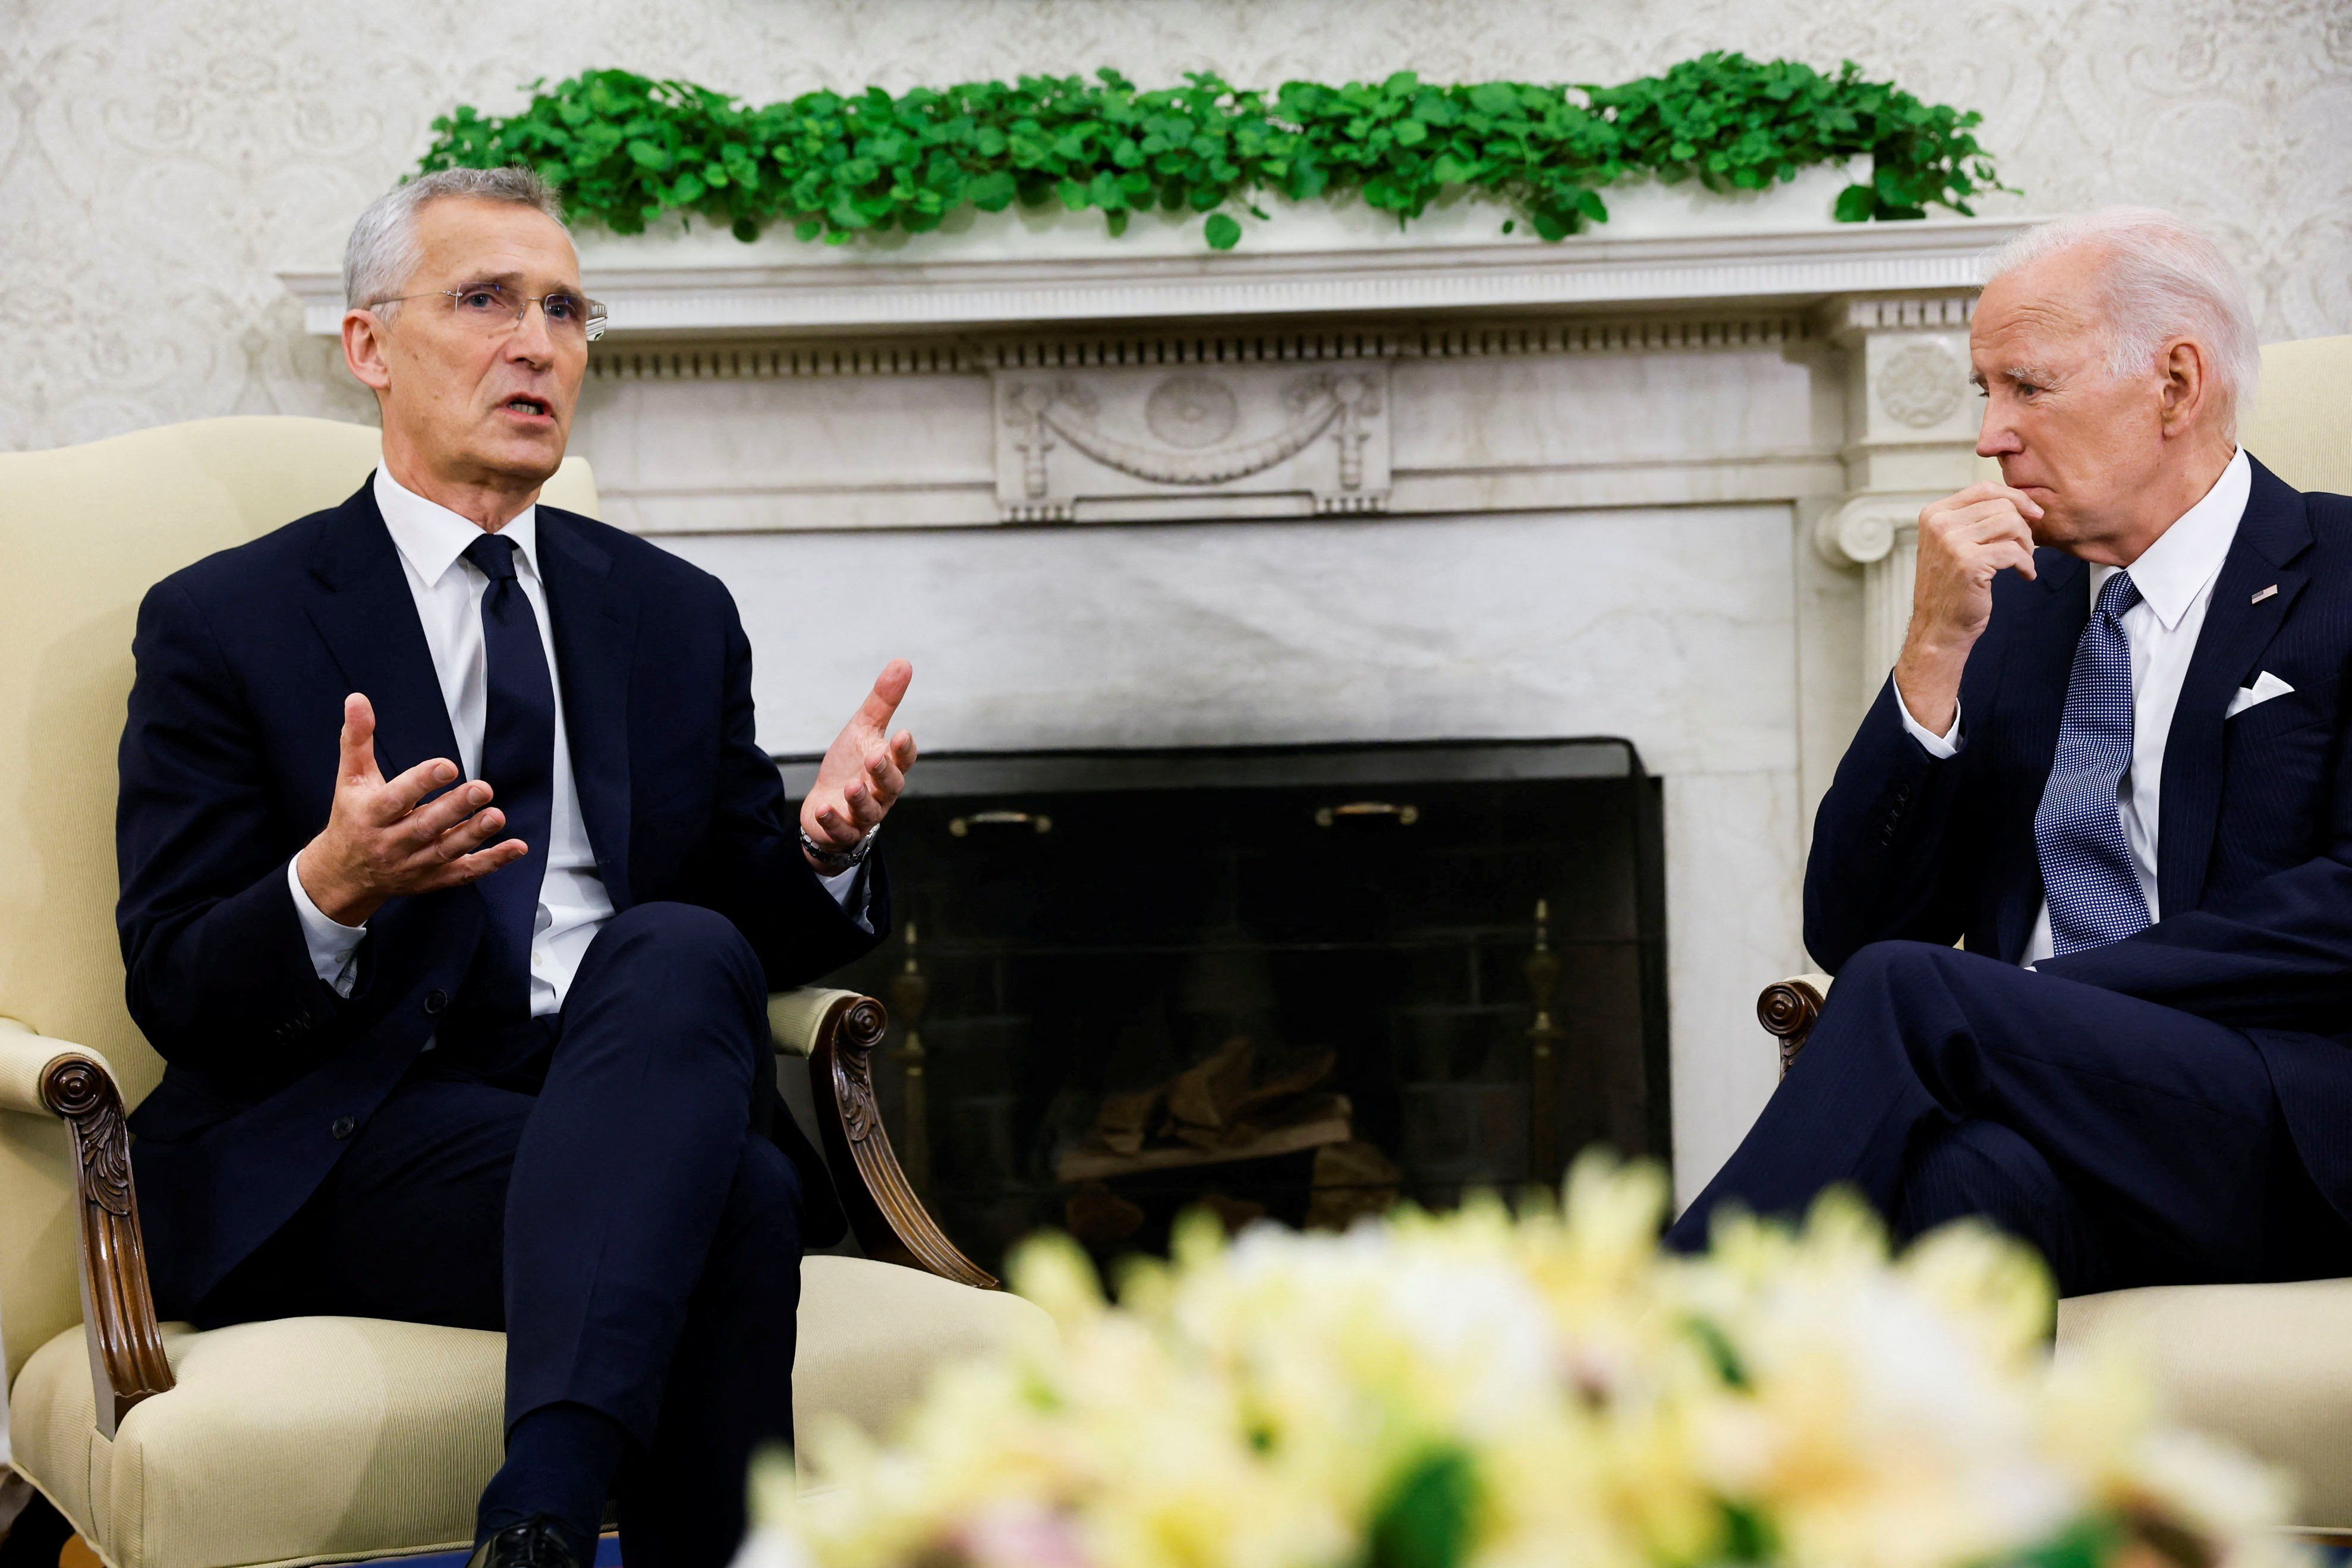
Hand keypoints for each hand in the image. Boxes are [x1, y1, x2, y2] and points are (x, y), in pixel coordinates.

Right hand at [295, 693, 527, 925]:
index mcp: (371, 815)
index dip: (421, 782)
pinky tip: (516, 847)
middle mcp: (392, 843)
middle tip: (483, 788)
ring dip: (475, 834)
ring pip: (446, 850)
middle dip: (455, 808)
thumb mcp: (351, 779)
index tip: (447, 765)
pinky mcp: (434, 879)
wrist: (345, 875)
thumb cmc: (353, 818)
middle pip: (426, 826)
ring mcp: (414, 864)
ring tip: (497, 815)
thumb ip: (357, 740)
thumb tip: (357, 699)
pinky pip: (465, 872)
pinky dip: (492, 861)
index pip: (397, 798)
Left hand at [802, 659, 916, 867]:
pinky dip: (833, 821)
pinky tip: (823, 807)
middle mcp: (881, 793)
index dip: (905, 750)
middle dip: (884, 773)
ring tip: (852, 786)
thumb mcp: (862, 730)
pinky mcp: (843, 832)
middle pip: (891, 786)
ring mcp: (863, 815)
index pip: (904, 759)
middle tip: (874, 758)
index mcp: (889, 766)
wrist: (825, 805)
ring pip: (870, 811)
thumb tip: (903, 662)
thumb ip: (883, 701)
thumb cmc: (849, 765)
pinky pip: (842, 830)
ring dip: (862, 799)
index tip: (902, 734)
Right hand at [1893, 482, 2045, 735]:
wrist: (1938, 628)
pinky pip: (2014, 551)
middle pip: (2001, 505)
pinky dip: (2026, 564)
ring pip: (2011, 523)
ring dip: (2026, 544)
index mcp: (1934, 514)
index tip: (2033, 513)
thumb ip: (1973, 519)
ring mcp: (1951, 543)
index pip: (1983, 489)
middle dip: (2023, 526)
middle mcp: (1939, 524)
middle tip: (2026, 548)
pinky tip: (2024, 575)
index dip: (2015, 497)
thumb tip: (2019, 500)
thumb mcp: (1953, 544)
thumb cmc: (1951, 587)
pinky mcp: (1968, 563)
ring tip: (2024, 561)